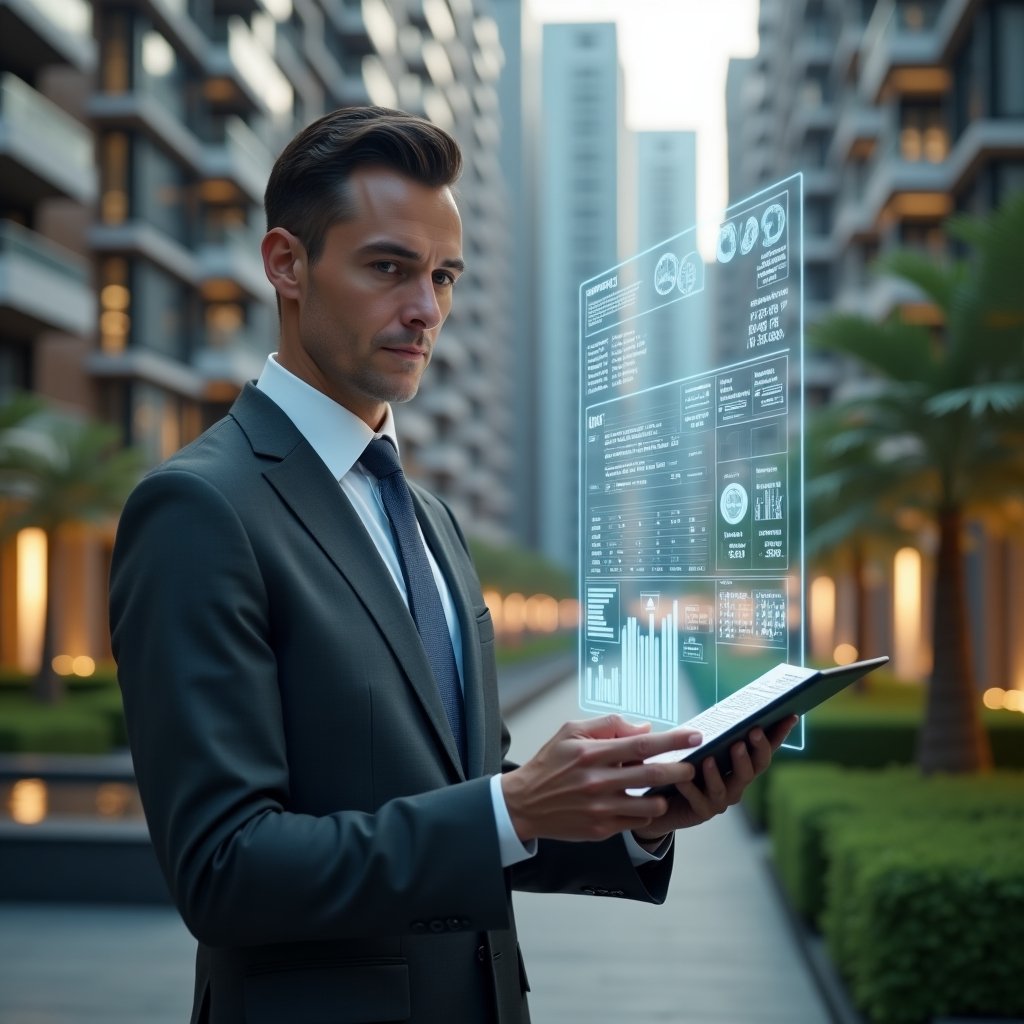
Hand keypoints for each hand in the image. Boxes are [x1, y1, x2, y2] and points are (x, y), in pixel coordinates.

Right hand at [501, 716, 702, 842]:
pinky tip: (642, 803)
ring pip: (650, 803)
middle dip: (680, 769)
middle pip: (652, 774)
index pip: (641, 744)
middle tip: (692, 766)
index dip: (672, 739)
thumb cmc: (550, 763)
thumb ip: (608, 726)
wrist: (524, 804)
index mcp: (591, 753)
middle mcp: (597, 781)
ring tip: (664, 787)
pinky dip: (646, 811)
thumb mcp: (571, 732)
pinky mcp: (601, 829)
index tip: (694, 736)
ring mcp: (600, 808)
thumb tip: (644, 728)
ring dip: (665, 794)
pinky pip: (637, 821)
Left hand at [631, 715, 797, 842]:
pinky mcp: (702, 811)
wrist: (662, 800)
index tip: (789, 715)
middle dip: (756, 750)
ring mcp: (721, 799)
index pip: (763, 749)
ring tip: (710, 758)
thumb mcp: (696, 744)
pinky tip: (682, 778)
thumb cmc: (683, 764)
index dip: (778, 735)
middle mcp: (736, 783)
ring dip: (719, 773)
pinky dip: (691, 788)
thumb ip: (707, 732)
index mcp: (739, 765)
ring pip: (727, 788)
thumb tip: (719, 710)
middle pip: (753, 769)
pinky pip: (698, 799)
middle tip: (753, 732)